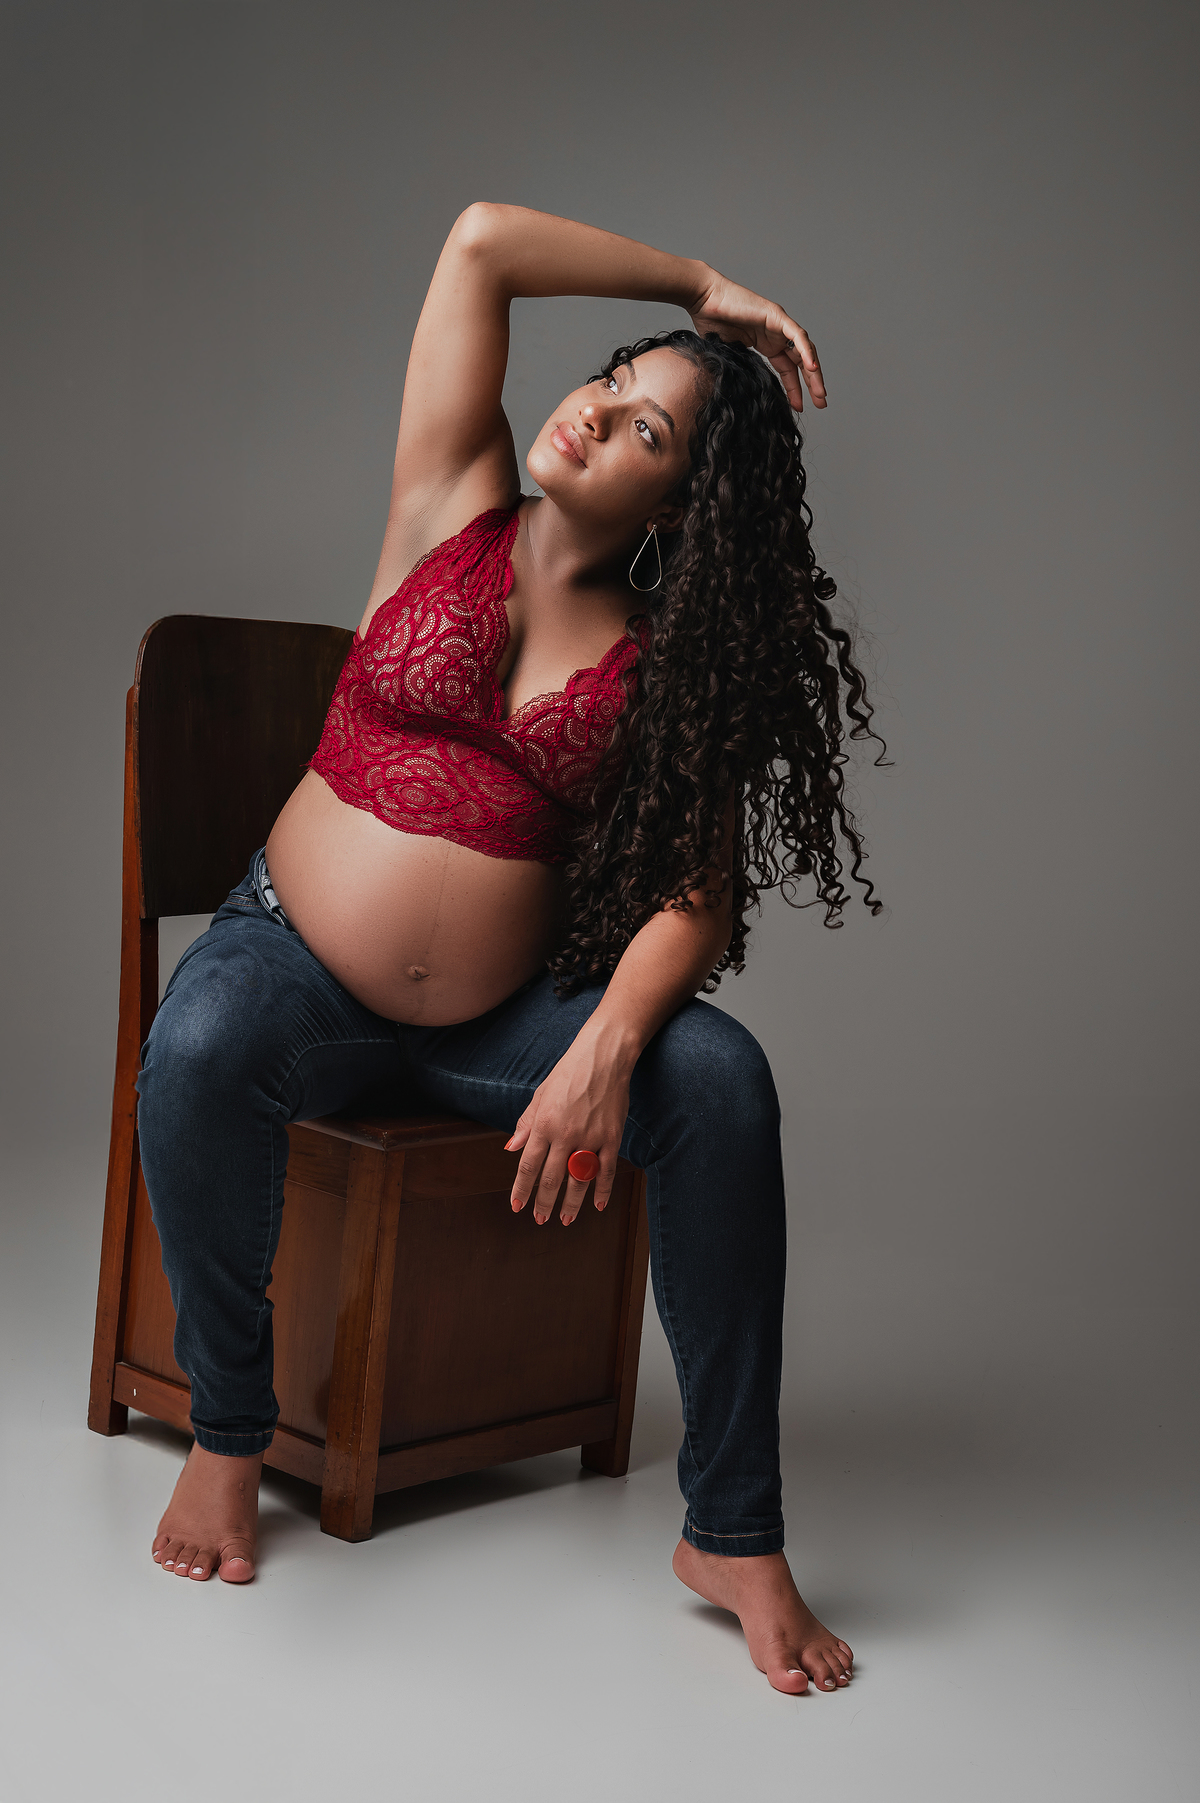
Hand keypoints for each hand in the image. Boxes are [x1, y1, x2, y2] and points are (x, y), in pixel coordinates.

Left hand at [505, 1038, 630, 1225]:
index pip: (528, 1166)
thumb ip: (526, 1123)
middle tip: (540, 1219)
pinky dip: (602, 1190)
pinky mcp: (612, 1136)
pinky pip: (607, 1170)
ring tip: (565, 1220)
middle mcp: (565, 1134)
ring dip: (571, 1204)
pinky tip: (597, 1205)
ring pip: (579, 1180)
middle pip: (552, 1178)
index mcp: (544, 1124)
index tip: (517, 1206)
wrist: (603, 1057)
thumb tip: (511, 1147)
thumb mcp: (540, 1095)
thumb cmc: (568, 1073)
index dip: (521, 1189)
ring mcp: (590, 1137)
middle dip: (544, 1203)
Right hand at [689, 270, 825, 411]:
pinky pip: (797, 336)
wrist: (702, 300)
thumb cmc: (709, 323)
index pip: (788, 370)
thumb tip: (745, 397)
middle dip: (812, 384)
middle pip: (801, 362)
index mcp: (767, 344)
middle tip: (821, 403)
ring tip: (820, 393)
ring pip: (805, 350)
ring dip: (814, 373)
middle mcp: (776, 335)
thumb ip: (742, 371)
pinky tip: (812, 369)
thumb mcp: (729, 356)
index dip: (795, 389)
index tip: (798, 408)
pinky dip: (806, 352)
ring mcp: (779, 325)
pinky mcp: (777, 316)